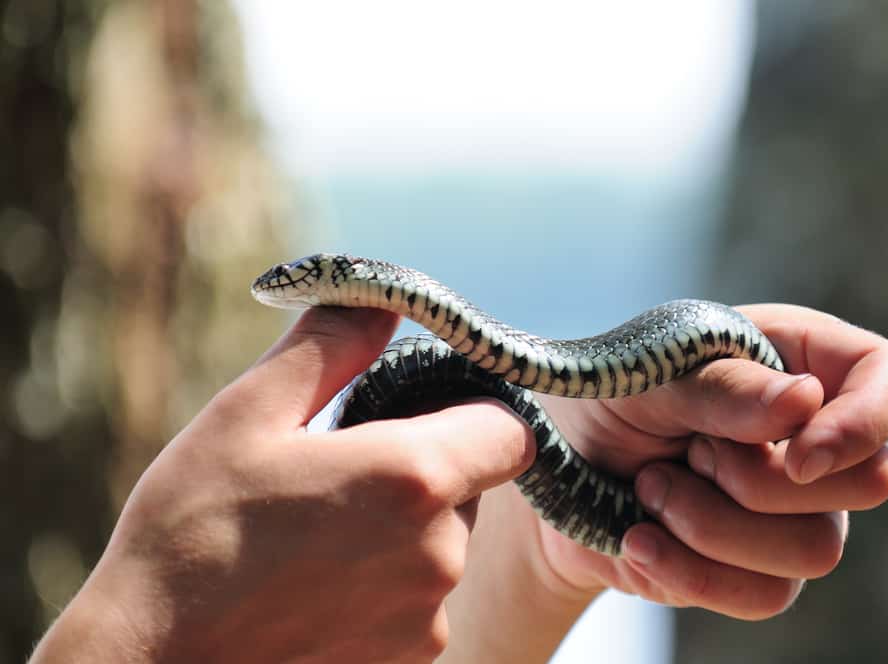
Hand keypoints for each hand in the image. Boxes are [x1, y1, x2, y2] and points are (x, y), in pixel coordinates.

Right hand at [31, 308, 534, 663]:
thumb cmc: (190, 538)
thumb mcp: (247, 416)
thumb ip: (330, 348)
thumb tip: (382, 301)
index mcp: (412, 479)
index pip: (510, 432)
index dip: (474, 414)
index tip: (420, 414)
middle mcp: (439, 555)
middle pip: (473, 487)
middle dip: (423, 471)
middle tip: (341, 474)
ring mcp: (427, 619)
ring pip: (445, 547)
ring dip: (402, 531)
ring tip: (317, 534)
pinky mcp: (409, 663)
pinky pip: (420, 602)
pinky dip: (385, 586)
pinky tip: (316, 586)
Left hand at [441, 303, 887, 660]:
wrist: (558, 472)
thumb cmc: (607, 398)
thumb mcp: (648, 374)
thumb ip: (721, 386)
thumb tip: (805, 401)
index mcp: (799, 360)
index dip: (867, 421)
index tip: (798, 451)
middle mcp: (814, 436)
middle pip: (868, 480)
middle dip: (757, 478)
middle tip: (685, 453)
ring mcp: (798, 509)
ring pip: (816, 549)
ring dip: (713, 524)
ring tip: (649, 490)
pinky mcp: (763, 569)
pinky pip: (766, 595)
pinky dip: (692, 570)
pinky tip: (641, 539)